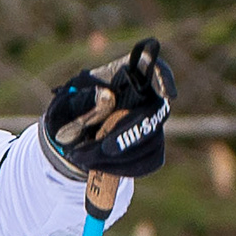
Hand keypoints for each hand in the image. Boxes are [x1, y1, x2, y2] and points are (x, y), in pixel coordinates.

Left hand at [39, 37, 174, 181]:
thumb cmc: (69, 113)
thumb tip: (108, 96)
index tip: (168, 95)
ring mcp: (151, 120)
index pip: (155, 67)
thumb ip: (84, 100)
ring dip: (123, 155)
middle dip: (130, 133)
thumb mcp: (67, 104)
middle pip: (156, 111)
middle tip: (104, 148)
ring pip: (153, 139)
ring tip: (89, 159)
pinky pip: (152, 158)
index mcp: (124, 74)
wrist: (70, 139)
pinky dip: (128, 167)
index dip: (165, 78)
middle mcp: (144, 95)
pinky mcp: (152, 143)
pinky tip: (104, 167)